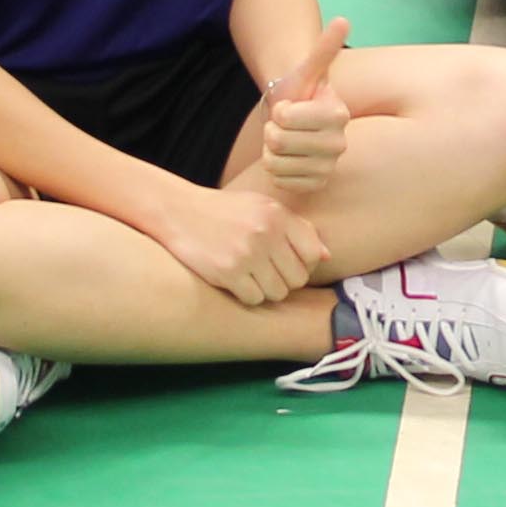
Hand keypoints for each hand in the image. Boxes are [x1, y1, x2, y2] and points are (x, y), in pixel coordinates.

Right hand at [156, 181, 329, 307]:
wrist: (178, 211)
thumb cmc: (225, 212)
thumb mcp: (262, 208)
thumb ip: (296, 228)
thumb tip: (327, 256)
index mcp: (278, 215)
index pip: (312, 255)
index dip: (302, 265)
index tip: (285, 263)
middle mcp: (266, 232)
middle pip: (297, 279)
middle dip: (284, 281)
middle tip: (265, 272)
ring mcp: (247, 253)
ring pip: (277, 293)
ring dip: (265, 290)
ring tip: (250, 276)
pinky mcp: (227, 271)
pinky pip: (254, 299)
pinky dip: (246, 295)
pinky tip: (235, 281)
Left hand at [258, 19, 354, 200]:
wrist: (298, 117)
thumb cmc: (302, 91)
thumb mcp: (308, 69)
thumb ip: (324, 47)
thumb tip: (343, 20)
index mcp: (338, 114)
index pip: (287, 117)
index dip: (279, 111)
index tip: (289, 106)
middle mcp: (340, 144)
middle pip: (279, 141)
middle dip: (273, 130)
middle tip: (283, 125)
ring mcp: (330, 167)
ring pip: (276, 163)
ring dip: (271, 151)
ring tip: (284, 140)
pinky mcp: (317, 184)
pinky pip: (280, 181)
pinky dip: (276, 170)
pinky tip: (286, 158)